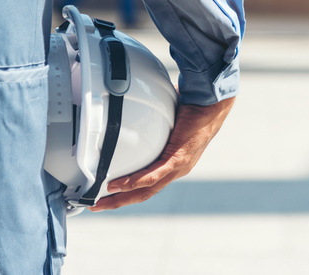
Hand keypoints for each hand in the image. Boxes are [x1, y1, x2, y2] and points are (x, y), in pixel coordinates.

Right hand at [90, 96, 235, 210]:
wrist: (211, 104)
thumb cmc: (192, 109)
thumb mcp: (167, 121)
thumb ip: (151, 123)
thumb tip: (134, 110)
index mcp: (174, 164)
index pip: (148, 185)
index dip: (128, 193)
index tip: (108, 195)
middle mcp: (177, 170)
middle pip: (144, 193)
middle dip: (119, 201)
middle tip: (97, 206)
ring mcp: (178, 166)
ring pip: (147, 189)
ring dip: (123, 197)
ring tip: (103, 200)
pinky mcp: (179, 158)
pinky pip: (155, 174)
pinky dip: (136, 181)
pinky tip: (120, 185)